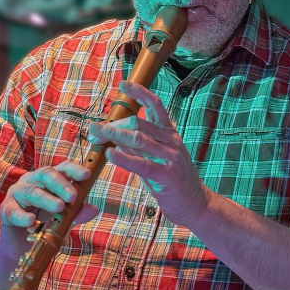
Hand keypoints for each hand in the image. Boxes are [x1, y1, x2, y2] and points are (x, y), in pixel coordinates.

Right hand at [0, 161, 99, 228]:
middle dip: (61, 184)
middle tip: (73, 196)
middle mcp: (32, 181)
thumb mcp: (64, 220)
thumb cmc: (45, 225)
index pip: (62, 168)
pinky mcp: (5, 210)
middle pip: (46, 174)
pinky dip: (23, 216)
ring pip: (31, 191)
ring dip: (46, 199)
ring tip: (59, 208)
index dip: (74, 169)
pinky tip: (31, 221)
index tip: (87, 175)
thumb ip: (77, 213)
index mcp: (49, 180)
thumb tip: (93, 209)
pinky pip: (13, 210)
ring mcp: (17, 193)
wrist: (20, 247)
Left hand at [87, 81, 208, 228]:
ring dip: (113, 136)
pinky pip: (142, 163)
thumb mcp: (156, 158)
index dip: (140, 93)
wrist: (195, 204)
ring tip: (95, 135)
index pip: (155, 105)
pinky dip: (124, 158)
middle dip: (112, 124)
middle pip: (138, 123)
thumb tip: (116, 134)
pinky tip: (110, 155)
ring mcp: (171, 156)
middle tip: (94, 129)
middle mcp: (171, 141)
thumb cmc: (172, 182)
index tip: (123, 84)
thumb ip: (139, 145)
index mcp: (170, 134)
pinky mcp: (167, 175)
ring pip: (138, 139)